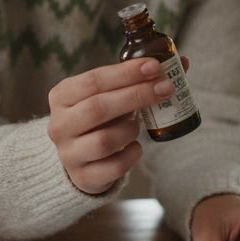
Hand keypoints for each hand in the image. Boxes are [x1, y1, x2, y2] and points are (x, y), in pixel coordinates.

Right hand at [47, 57, 181, 193]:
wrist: (81, 159)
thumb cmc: (100, 119)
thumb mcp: (110, 95)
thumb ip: (138, 79)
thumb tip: (181, 62)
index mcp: (61, 96)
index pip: (93, 80)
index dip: (126, 73)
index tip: (154, 66)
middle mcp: (59, 124)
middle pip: (98, 108)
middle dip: (136, 96)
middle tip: (166, 88)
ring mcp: (68, 154)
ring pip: (106, 140)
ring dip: (131, 129)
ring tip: (137, 124)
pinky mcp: (83, 177)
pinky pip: (115, 166)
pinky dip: (132, 154)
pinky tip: (133, 146)